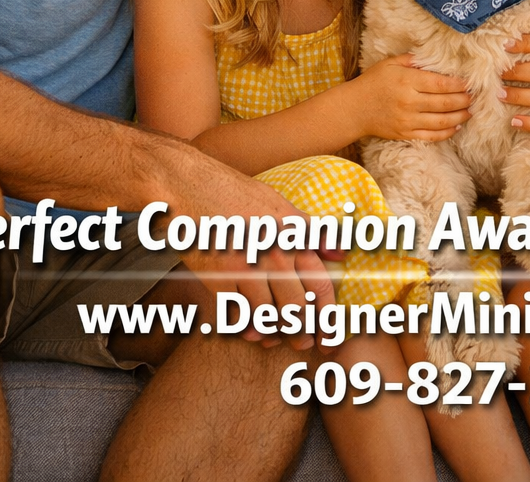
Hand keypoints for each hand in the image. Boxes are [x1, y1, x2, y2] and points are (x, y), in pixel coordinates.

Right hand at [182, 174, 336, 350]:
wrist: (188, 186)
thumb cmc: (234, 194)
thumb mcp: (280, 205)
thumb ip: (312, 231)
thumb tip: (341, 253)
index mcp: (293, 237)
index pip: (322, 286)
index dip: (329, 318)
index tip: (330, 336)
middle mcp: (274, 255)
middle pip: (298, 309)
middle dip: (303, 333)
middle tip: (304, 343)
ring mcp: (246, 269)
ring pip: (269, 316)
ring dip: (274, 333)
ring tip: (275, 339)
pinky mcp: (218, 278)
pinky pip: (239, 315)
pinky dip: (247, 328)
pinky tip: (251, 332)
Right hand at [351, 53, 470, 139]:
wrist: (353, 109)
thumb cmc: (372, 82)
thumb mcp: (390, 63)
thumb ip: (412, 59)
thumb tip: (433, 56)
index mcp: (407, 81)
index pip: (440, 83)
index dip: (458, 84)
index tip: (469, 83)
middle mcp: (409, 102)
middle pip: (445, 103)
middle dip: (464, 100)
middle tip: (474, 97)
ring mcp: (408, 120)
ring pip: (442, 121)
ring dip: (460, 117)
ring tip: (470, 111)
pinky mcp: (405, 134)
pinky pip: (431, 136)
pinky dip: (447, 132)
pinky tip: (456, 127)